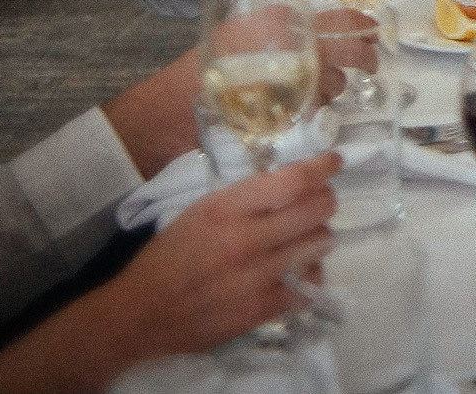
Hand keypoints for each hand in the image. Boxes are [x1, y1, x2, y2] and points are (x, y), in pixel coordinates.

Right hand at [0, 153, 342, 390]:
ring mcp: (256, 277)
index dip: (322, 168)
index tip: (334, 162)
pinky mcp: (260, 310)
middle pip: (317, 210)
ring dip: (318, 238)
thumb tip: (290, 180)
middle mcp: (246, 239)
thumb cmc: (170, 256)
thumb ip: (245, 197)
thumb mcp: (201, 211)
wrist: (141, 312)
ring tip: (304, 239)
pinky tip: (296, 272)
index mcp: (226, 208)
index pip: (292, 181)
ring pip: (319, 245)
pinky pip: (307, 286)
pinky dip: (308, 276)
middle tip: (318, 204)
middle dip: (324, 202)